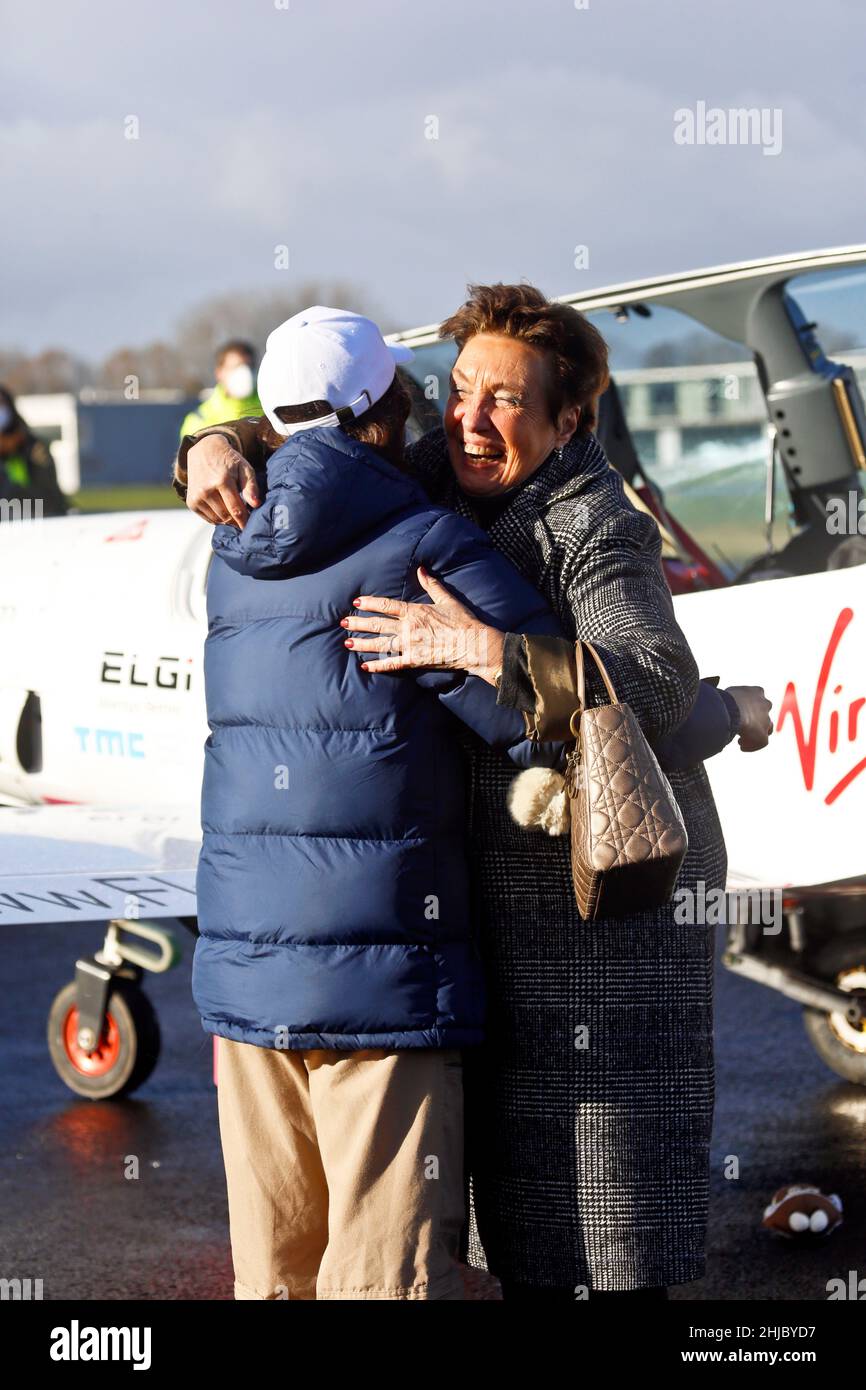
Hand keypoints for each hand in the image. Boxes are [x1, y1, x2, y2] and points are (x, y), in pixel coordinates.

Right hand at [185, 435, 260, 527]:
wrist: (204, 451)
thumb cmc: (229, 461)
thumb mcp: (244, 468)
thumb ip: (251, 486)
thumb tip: (256, 504)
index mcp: (222, 481)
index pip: (236, 510)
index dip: (245, 521)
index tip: (252, 526)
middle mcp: (206, 490)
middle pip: (226, 517)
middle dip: (238, 521)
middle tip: (245, 519)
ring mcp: (197, 497)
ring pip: (218, 520)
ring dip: (228, 520)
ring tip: (235, 513)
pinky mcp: (191, 502)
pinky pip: (209, 519)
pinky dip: (218, 519)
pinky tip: (224, 510)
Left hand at [341, 567, 505, 683]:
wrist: (474, 643)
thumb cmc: (463, 621)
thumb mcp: (447, 599)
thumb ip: (431, 584)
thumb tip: (421, 569)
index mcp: (415, 611)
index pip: (386, 605)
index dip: (370, 603)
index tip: (357, 602)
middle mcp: (408, 628)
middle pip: (378, 624)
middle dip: (359, 623)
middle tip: (343, 623)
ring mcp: (410, 645)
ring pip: (381, 644)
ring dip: (363, 644)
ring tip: (347, 643)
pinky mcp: (415, 660)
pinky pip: (393, 663)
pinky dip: (379, 666)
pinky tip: (366, 667)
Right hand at [725, 685, 773, 751]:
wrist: (730, 712)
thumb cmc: (725, 700)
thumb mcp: (730, 693)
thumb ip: (735, 697)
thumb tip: (728, 703)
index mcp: (757, 691)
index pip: (758, 699)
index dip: (750, 707)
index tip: (739, 712)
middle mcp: (765, 705)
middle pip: (764, 714)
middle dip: (755, 721)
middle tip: (742, 726)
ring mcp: (766, 721)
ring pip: (765, 729)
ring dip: (754, 734)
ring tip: (741, 738)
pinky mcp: (763, 737)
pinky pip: (760, 743)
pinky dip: (751, 745)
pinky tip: (741, 746)